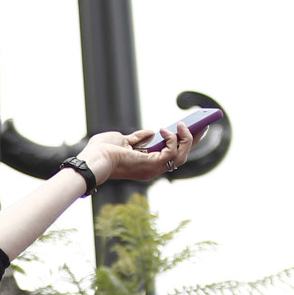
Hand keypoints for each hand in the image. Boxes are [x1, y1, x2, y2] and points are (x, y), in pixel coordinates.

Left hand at [77, 123, 195, 186]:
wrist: (92, 159)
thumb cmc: (102, 151)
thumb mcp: (123, 140)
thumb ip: (137, 138)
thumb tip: (150, 132)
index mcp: (145, 164)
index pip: (170, 155)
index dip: (183, 144)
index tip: (194, 130)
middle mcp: (152, 169)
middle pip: (181, 157)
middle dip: (193, 140)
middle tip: (201, 125)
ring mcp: (153, 169)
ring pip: (182, 156)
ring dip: (186, 139)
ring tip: (183, 125)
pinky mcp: (152, 165)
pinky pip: (172, 152)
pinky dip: (173, 139)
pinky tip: (166, 129)